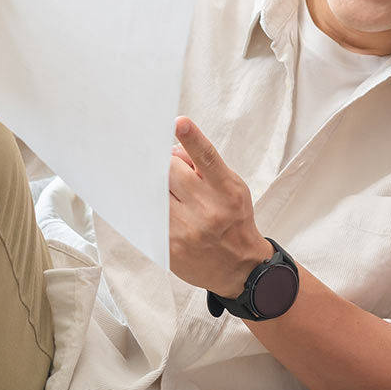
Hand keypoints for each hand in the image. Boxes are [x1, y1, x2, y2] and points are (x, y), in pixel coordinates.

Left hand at [169, 116, 271, 297]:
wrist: (240, 266)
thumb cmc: (234, 219)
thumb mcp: (232, 187)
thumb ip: (205, 167)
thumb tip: (171, 150)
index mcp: (226, 190)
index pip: (207, 158)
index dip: (192, 138)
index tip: (178, 122)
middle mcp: (207, 210)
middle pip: (171, 171)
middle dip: (167, 165)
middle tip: (170, 169)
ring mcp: (186, 230)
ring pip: (156, 192)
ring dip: (158, 186)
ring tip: (170, 193)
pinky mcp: (170, 247)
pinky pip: (150, 216)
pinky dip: (152, 207)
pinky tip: (161, 208)